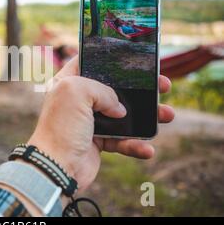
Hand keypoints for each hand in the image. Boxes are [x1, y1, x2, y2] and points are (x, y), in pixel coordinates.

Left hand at [28, 56, 174, 192]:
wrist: (56, 167)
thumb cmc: (61, 127)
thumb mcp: (77, 91)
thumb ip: (102, 90)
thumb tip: (119, 109)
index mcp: (67, 82)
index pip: (88, 62)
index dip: (110, 59)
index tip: (133, 57)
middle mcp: (77, 99)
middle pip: (113, 88)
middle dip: (140, 87)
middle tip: (162, 85)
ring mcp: (88, 121)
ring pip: (123, 115)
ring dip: (147, 116)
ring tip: (168, 115)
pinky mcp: (98, 141)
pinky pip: (122, 140)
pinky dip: (136, 145)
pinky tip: (147, 149)